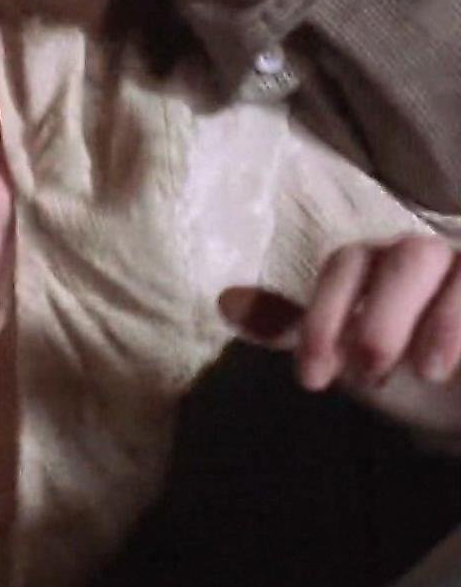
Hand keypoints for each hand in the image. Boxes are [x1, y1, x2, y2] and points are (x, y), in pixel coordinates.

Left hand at [222, 235, 460, 434]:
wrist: (460, 405)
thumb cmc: (403, 368)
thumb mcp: (343, 353)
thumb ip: (293, 328)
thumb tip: (224, 300)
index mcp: (379, 261)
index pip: (345, 267)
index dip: (322, 319)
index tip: (312, 379)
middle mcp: (429, 255)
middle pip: (404, 260)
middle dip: (380, 318)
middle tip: (369, 374)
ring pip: (456, 269)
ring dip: (438, 322)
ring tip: (426, 373)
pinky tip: (454, 369)